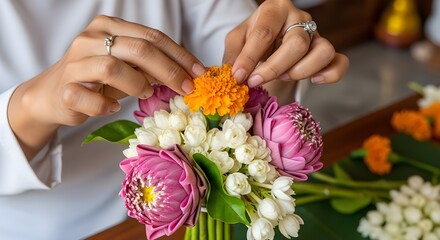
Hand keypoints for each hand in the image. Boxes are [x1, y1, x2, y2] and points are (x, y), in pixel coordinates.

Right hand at [8, 15, 205, 158]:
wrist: (54, 94)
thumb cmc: (98, 78)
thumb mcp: (128, 66)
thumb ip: (152, 65)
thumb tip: (188, 74)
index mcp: (109, 26)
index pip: (152, 36)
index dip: (180, 55)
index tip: (199, 73)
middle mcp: (90, 39)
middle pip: (138, 49)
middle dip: (169, 70)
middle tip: (186, 88)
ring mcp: (74, 63)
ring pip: (113, 67)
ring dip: (137, 84)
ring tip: (145, 93)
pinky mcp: (64, 89)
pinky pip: (89, 98)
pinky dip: (105, 105)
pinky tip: (112, 108)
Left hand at [223, 0, 348, 86]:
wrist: (269, 39)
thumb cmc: (252, 38)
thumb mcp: (236, 41)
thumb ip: (233, 55)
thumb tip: (234, 75)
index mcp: (274, 9)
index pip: (264, 33)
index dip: (249, 58)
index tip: (239, 77)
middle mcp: (299, 17)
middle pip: (297, 43)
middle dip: (274, 68)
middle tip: (256, 81)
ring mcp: (316, 33)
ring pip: (322, 51)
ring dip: (301, 71)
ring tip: (283, 77)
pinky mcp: (327, 50)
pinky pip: (339, 62)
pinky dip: (330, 74)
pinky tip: (314, 80)